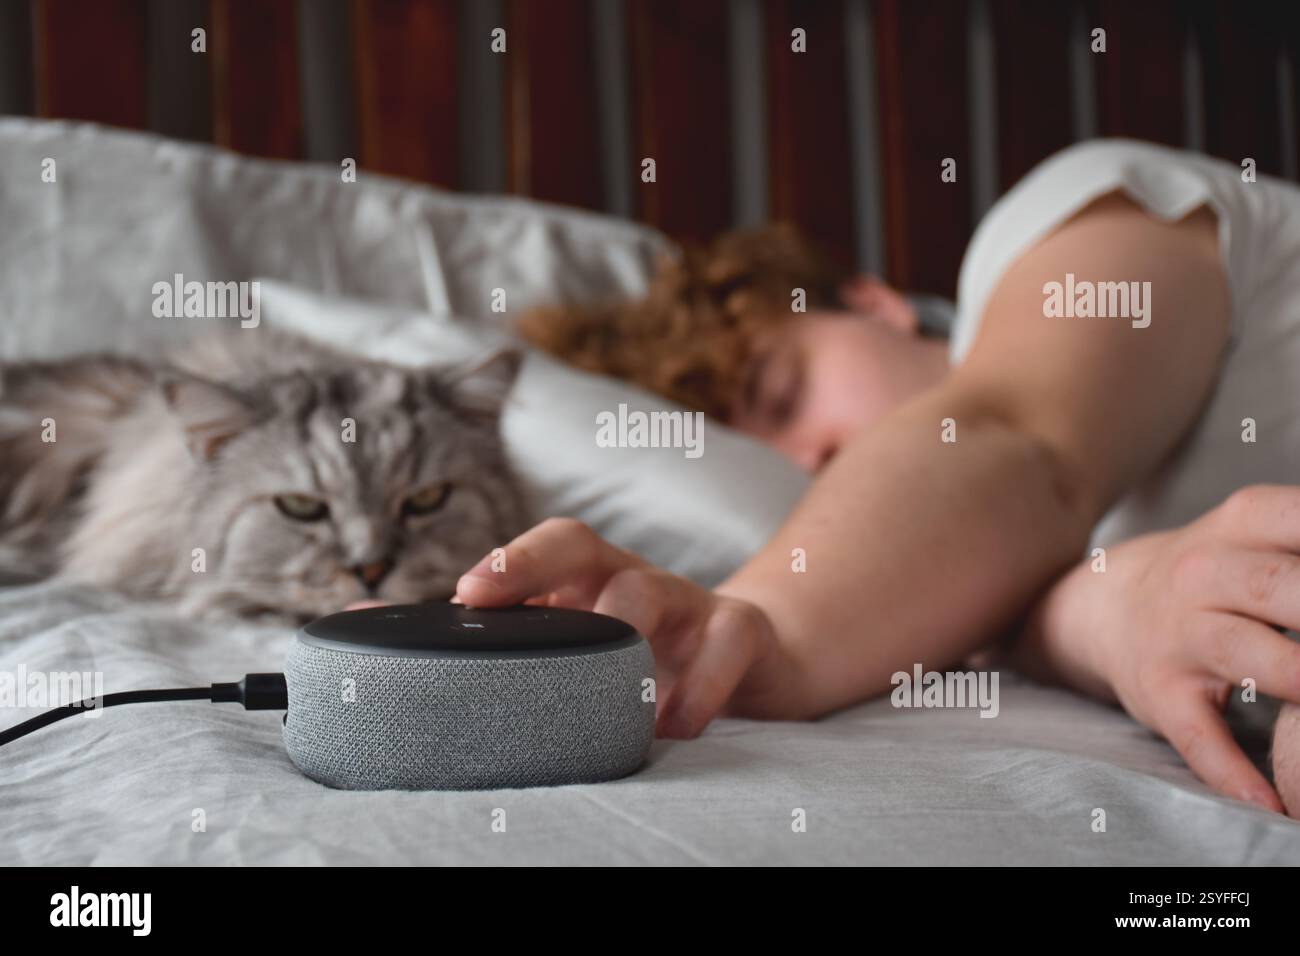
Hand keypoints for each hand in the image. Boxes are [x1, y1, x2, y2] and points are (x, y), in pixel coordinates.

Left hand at [453, 518, 800, 736]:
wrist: (756, 658)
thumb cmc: (649, 656)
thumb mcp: (587, 647)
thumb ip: (511, 645)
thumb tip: (399, 633)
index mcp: (588, 579)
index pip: (547, 545)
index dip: (509, 560)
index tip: (466, 594)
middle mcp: (632, 577)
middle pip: (583, 548)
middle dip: (536, 568)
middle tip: (501, 615)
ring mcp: (689, 602)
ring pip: (649, 590)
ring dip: (618, 632)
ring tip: (597, 686)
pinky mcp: (741, 633)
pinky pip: (726, 642)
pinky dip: (701, 684)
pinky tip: (673, 727)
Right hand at [1019, 485, 1299, 810]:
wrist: (1108, 609)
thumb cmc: (1213, 574)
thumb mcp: (1256, 531)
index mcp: (1238, 526)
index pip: (1298, 518)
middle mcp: (1200, 575)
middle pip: (1279, 587)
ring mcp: (1177, 637)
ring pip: (1246, 656)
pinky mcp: (1161, 695)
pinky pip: (1200, 737)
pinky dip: (1236, 773)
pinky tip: (1273, 800)